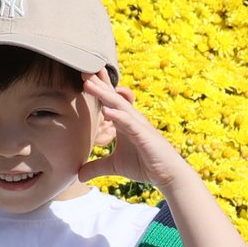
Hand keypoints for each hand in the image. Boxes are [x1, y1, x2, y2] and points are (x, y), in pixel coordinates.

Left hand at [77, 70, 187, 191]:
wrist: (168, 175)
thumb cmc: (144, 165)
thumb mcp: (115, 166)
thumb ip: (97, 167)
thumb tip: (79, 175)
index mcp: (124, 122)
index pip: (109, 101)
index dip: (98, 88)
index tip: (83, 76)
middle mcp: (132, 119)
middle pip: (112, 97)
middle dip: (98, 84)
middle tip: (83, 71)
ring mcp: (139, 126)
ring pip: (119, 106)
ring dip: (104, 94)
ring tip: (88, 84)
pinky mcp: (144, 136)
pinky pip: (130, 124)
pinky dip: (118, 116)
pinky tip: (106, 111)